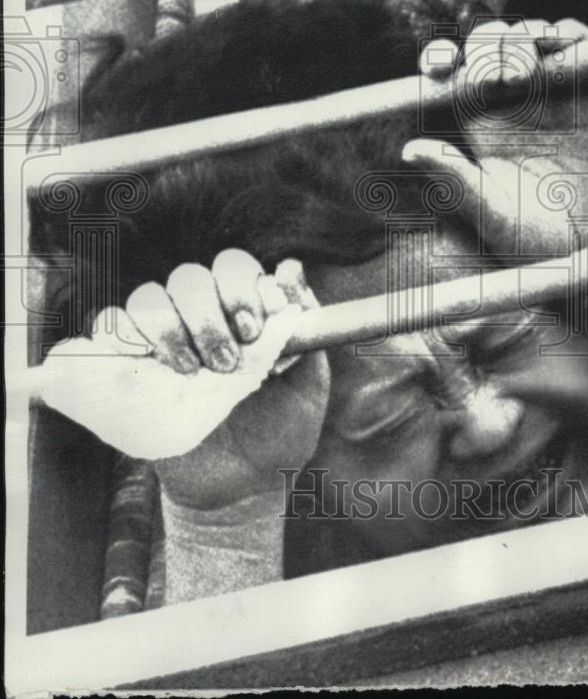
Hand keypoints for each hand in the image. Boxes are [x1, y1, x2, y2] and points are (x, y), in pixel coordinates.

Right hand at [40, 250, 329, 511]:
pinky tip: (149, 365)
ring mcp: (165, 338)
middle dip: (207, 317)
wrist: (241, 487)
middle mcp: (204, 314)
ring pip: (149, 297)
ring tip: (192, 373)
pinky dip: (121, 336)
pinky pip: (110, 327)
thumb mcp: (309, 384)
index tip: (252, 329)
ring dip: (169, 330)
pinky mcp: (130, 365)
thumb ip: (307, 330)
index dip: (239, 288)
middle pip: (189, 278)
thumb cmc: (280, 432)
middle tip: (226, 362)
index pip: (233, 267)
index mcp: (247, 310)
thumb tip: (288, 269)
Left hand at [412, 18, 587, 252]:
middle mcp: (511, 100)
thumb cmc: (546, 242)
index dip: (439, 58)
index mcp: (478, 123)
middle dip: (487, 48)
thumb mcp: (495, 218)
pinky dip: (570, 33)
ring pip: (528, 36)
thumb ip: (456, 183)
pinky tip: (563, 46)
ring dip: (523, 38)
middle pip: (487, 46)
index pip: (450, 75)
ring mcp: (553, 88)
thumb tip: (409, 150)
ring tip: (525, 72)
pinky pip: (578, 43)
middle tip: (499, 80)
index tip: (439, 66)